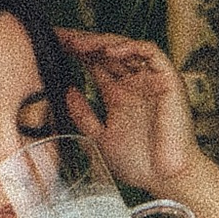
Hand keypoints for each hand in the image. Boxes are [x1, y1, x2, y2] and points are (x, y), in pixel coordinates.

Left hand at [64, 32, 200, 194]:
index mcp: (118, 95)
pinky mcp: (168, 79)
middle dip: (83, 42)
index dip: (75, 52)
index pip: (95, 64)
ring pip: (126, 47)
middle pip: (107, 52)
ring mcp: (151, 80)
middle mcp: (134, 84)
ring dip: (102, 42)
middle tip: (60, 37)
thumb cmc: (140, 164)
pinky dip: (130, 47)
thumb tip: (67, 91)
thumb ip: (83, 115)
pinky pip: (151, 53)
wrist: (167, 179)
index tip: (50, 45)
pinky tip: (109, 50)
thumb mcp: (99, 137)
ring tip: (79, 43)